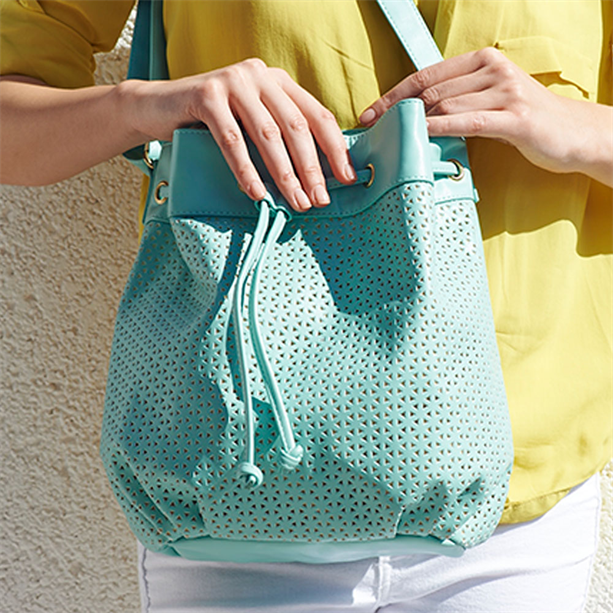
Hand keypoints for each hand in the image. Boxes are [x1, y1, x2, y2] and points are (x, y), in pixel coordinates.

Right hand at [124, 58, 356, 210]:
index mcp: (279, 82)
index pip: (317, 115)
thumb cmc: (211, 123)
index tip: (346, 179)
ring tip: (295, 202)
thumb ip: (279, 136)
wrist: (159, 107)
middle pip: (296, 127)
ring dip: (284, 174)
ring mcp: (233, 81)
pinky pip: (232, 140)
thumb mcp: (252, 123)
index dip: (335, 149)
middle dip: (311, 168)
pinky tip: (256, 194)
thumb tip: (315, 176)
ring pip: (267, 135)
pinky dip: (245, 170)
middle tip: (319, 200)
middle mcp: (260, 75)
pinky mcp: (206, 95)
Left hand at [359, 48, 612, 185]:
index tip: (369, 113)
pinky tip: (420, 135)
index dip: (393, 94)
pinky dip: (440, 128)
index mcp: (482, 61)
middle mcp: (493, 70)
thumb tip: (417, 116)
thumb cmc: (525, 119)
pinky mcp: (515, 117)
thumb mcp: (489, 100)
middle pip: (431, 91)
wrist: (573, 132)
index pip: (426, 76)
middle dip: (396, 111)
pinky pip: (468, 121)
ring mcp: (506, 92)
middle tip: (372, 130)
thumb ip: (458, 101)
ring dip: (414, 123)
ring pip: (447, 106)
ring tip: (391, 139)